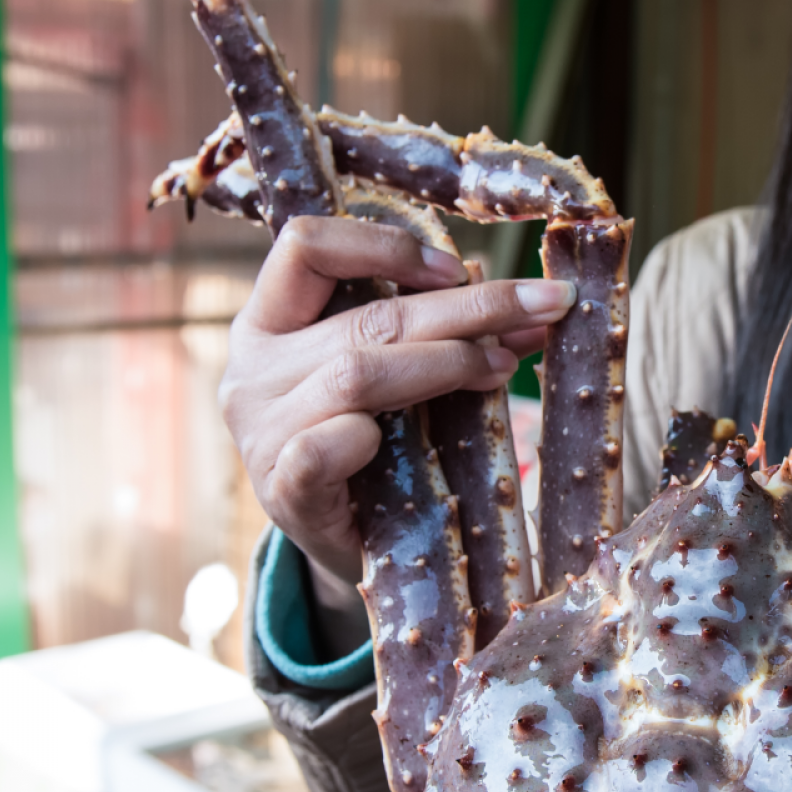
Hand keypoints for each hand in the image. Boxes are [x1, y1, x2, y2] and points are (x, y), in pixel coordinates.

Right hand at [226, 216, 575, 617]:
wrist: (344, 545)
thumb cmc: (371, 445)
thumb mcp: (393, 373)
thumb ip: (435, 331)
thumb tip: (527, 305)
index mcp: (268, 322)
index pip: (306, 247)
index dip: (384, 246)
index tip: (456, 268)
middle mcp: (252, 370)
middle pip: (363, 318)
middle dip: (464, 309)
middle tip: (539, 308)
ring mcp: (260, 433)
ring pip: (354, 374)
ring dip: (443, 363)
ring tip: (503, 365)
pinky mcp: (279, 492)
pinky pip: (320, 449)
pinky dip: (363, 437)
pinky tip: (403, 438)